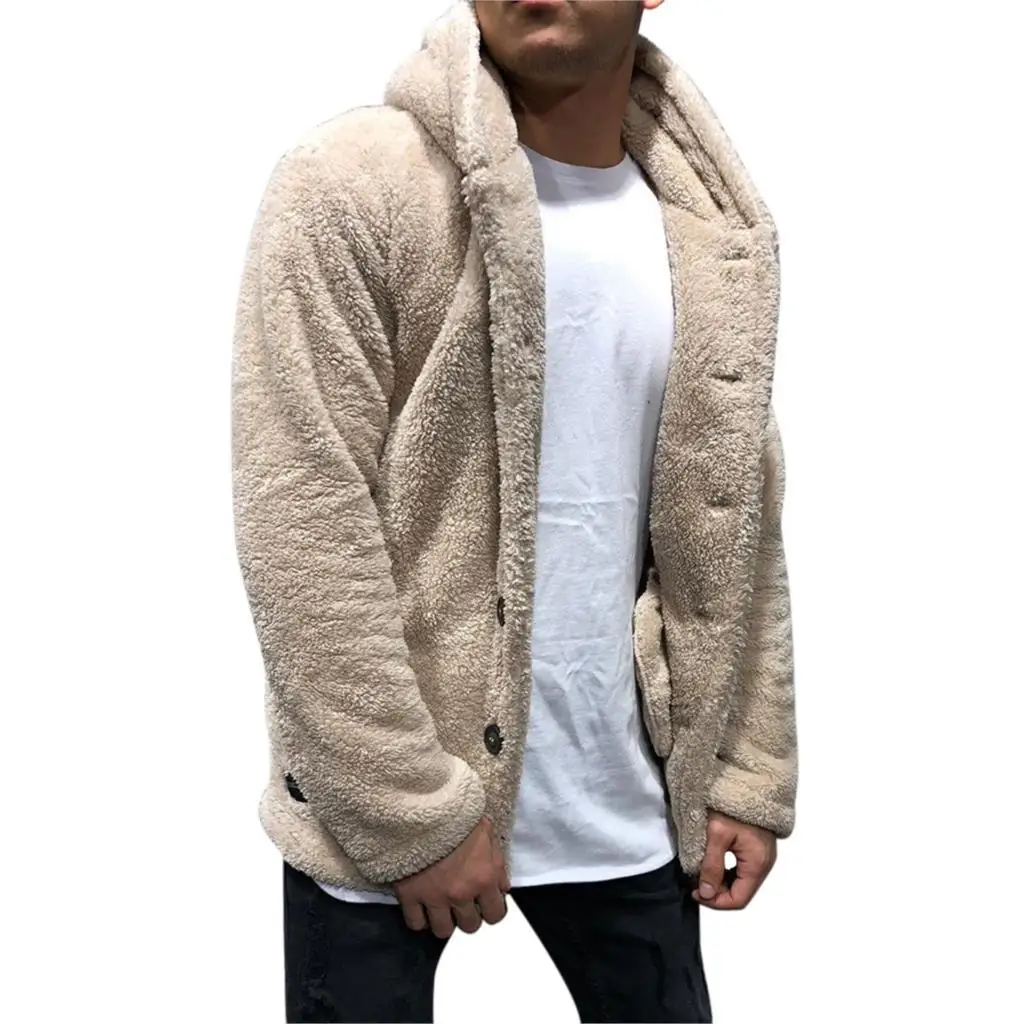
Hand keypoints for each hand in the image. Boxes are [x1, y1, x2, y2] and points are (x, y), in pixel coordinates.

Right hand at [393, 815, 510, 937]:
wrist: (421, 805)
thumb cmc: (456, 815)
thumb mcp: (486, 832)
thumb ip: (497, 863)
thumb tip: (502, 888)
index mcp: (483, 878)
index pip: (496, 915)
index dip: (491, 909)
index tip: (484, 903)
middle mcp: (460, 894)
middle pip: (470, 927)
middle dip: (468, 916)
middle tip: (462, 902)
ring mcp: (433, 897)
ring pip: (443, 931)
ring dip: (445, 920)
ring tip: (442, 906)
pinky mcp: (409, 895)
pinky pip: (415, 924)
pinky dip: (420, 919)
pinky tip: (422, 906)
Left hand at [692, 810, 776, 909]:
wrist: (746, 778)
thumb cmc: (731, 803)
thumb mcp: (716, 835)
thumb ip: (710, 866)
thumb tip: (707, 893)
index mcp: (758, 864)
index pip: (739, 899)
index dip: (716, 902)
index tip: (695, 892)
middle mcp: (764, 863)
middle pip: (740, 891)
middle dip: (717, 892)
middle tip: (694, 881)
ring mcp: (761, 854)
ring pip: (740, 879)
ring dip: (720, 880)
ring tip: (700, 870)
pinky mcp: (756, 845)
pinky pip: (741, 866)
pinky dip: (725, 868)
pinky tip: (710, 860)